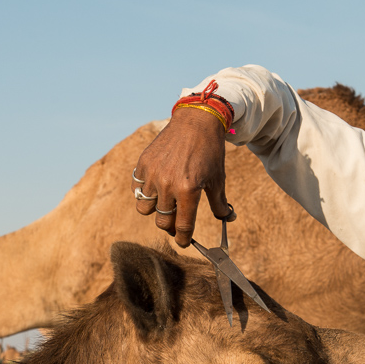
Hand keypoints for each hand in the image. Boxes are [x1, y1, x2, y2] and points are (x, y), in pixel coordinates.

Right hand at [134, 106, 230, 246]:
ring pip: (146, 209)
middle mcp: (168, 184)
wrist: (196, 121)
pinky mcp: (143, 164)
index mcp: (188, 190)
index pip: (183, 226)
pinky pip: (137, 190)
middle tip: (176, 222)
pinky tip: (156, 188)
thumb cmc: (210, 151)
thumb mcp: (217, 178)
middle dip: (171, 226)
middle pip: (163, 222)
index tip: (184, 242)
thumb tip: (227, 220)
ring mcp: (153, 174)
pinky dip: (145, 193)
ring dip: (156, 210)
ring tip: (166, 202)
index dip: (184, 238)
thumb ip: (220, 203)